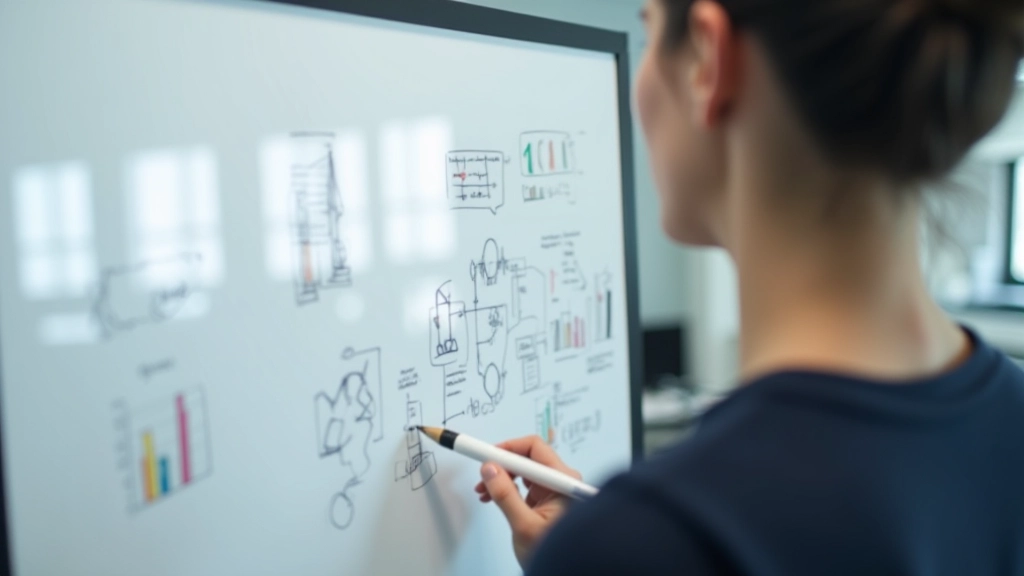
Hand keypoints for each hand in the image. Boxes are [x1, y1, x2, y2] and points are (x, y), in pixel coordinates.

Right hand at [474, 435, 582, 567]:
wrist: (563, 572)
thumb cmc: (552, 553)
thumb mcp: (524, 526)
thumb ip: (505, 495)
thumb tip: (489, 468)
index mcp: (563, 481)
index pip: (534, 449)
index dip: (507, 448)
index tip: (484, 454)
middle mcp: (560, 480)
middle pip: (527, 457)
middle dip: (502, 464)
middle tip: (482, 476)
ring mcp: (553, 489)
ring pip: (522, 470)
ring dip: (501, 476)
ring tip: (482, 491)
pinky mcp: (545, 498)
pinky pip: (523, 483)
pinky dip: (506, 487)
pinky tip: (491, 497)